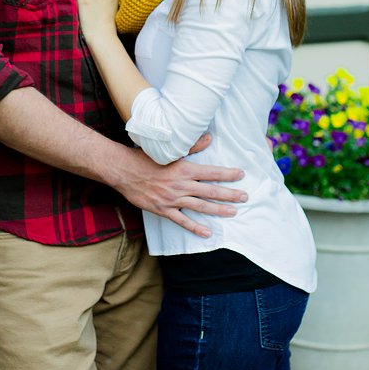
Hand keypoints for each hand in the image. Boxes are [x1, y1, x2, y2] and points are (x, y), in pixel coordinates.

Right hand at [113, 142, 246, 239]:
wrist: (123, 171)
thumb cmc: (145, 157)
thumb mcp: (169, 150)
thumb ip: (191, 146)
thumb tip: (210, 137)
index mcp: (184, 169)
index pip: (212, 172)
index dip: (228, 174)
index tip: (241, 174)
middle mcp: (181, 185)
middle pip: (211, 191)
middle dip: (230, 194)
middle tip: (245, 197)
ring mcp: (173, 199)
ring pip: (200, 206)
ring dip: (218, 210)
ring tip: (233, 212)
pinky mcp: (163, 210)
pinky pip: (182, 221)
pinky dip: (195, 227)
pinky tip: (207, 232)